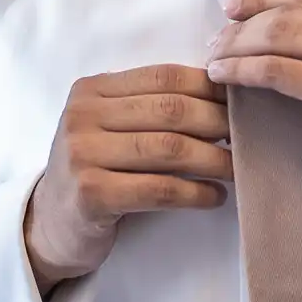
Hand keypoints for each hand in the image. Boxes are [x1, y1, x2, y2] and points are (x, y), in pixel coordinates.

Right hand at [23, 65, 231, 294]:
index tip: (242, 101)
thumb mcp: (113, 128)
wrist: (50, 225)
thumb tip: (224, 94)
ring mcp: (82, 154)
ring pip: (170, 149)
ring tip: (239, 168)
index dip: (209, 87)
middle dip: (219, 122)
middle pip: (170, 110)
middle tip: (251, 135)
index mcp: (92, 89)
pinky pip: (159, 189)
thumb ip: (152, 107)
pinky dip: (195, 193)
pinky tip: (215, 197)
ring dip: (215, 160)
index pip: (164, 77)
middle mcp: (82, 115)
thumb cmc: (97, 171)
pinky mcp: (90, 195)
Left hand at [206, 0, 301, 208]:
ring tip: (215, 58)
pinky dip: (243, 70)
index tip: (235, 9)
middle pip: (287, 12)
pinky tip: (224, 75)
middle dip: (242, 24)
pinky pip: (277, 71)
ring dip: (236, 47)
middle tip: (216, 40)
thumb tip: (279, 20)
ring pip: (277, 36)